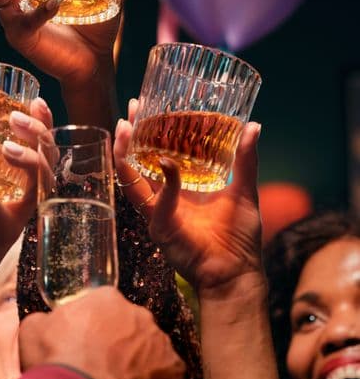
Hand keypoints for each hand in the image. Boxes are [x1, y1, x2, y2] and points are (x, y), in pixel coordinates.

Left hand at [0, 97, 52, 289]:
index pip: (41, 144)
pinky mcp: (4, 231)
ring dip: (27, 159)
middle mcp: (26, 192)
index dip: (43, 122)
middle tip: (17, 117)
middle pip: (49, 157)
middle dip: (39, 132)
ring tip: (5, 145)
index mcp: (19, 177)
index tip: (34, 99)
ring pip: (40, 181)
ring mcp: (18, 213)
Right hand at [18, 286, 185, 378]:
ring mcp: (159, 341)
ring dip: (139, 366)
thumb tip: (48, 323)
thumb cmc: (54, 361)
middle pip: (132, 327)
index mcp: (107, 299)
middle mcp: (138, 313)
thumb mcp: (33, 330)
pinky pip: (170, 377)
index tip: (87, 347)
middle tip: (103, 369)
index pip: (106, 308)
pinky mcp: (174, 370)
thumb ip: (47, 320)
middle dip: (121, 346)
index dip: (95, 329)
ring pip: (152, 351)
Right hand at [114, 101, 263, 293]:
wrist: (236, 272)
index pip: (158, 154)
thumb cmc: (239, 238)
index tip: (148, 106)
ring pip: (132, 179)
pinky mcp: (160, 228)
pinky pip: (157, 202)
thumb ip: (245, 160)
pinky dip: (165, 183)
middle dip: (131, 136)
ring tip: (125, 129)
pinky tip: (168, 164)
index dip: (151, 132)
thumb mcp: (244, 190)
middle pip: (138, 162)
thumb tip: (253, 125)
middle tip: (131, 110)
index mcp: (180, 188)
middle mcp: (164, 198)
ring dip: (126, 153)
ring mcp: (158, 213)